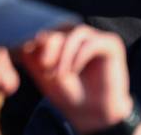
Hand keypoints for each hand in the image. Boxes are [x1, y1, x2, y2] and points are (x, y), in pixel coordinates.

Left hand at [19, 25, 133, 133]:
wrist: (90, 114)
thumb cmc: (66, 92)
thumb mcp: (42, 71)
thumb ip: (33, 53)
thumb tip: (28, 37)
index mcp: (63, 35)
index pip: (48, 27)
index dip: (39, 42)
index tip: (36, 63)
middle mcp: (80, 33)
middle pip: (61, 27)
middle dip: (50, 47)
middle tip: (45, 67)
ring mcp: (96, 37)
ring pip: (76, 33)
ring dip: (64, 53)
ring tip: (60, 74)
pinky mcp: (111, 44)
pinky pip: (92, 43)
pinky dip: (79, 56)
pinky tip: (73, 70)